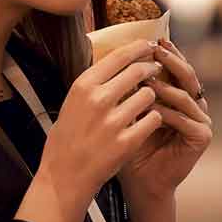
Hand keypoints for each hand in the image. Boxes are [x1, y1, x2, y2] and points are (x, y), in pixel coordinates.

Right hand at [38, 39, 164, 205]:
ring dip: (151, 96)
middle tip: (157, 69)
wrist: (65, 176)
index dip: (139, 47)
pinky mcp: (126, 142)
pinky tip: (149, 121)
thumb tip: (119, 60)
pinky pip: (153, 119)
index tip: (150, 45)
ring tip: (147, 102)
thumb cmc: (68, 137)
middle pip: (138, 71)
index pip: (119, 56)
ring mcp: (113, 121)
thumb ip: (95, 83)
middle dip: (151, 68)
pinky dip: (154, 118)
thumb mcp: (73, 102)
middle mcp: (98, 99)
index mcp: (83, 86)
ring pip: (148, 94)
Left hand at [118, 39, 211, 204]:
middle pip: (187, 76)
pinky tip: (151, 108)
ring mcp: (201, 120)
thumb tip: (122, 54)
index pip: (176, 68)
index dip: (167, 53)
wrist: (140, 181)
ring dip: (166, 85)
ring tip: (148, 77)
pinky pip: (184, 119)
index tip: (151, 39)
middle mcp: (195, 105)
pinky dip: (167, 112)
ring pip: (185, 95)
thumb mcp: (130, 109)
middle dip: (172, 60)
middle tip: (157, 48)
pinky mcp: (202, 136)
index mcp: (181, 96)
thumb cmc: (131, 144)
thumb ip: (132, 86)